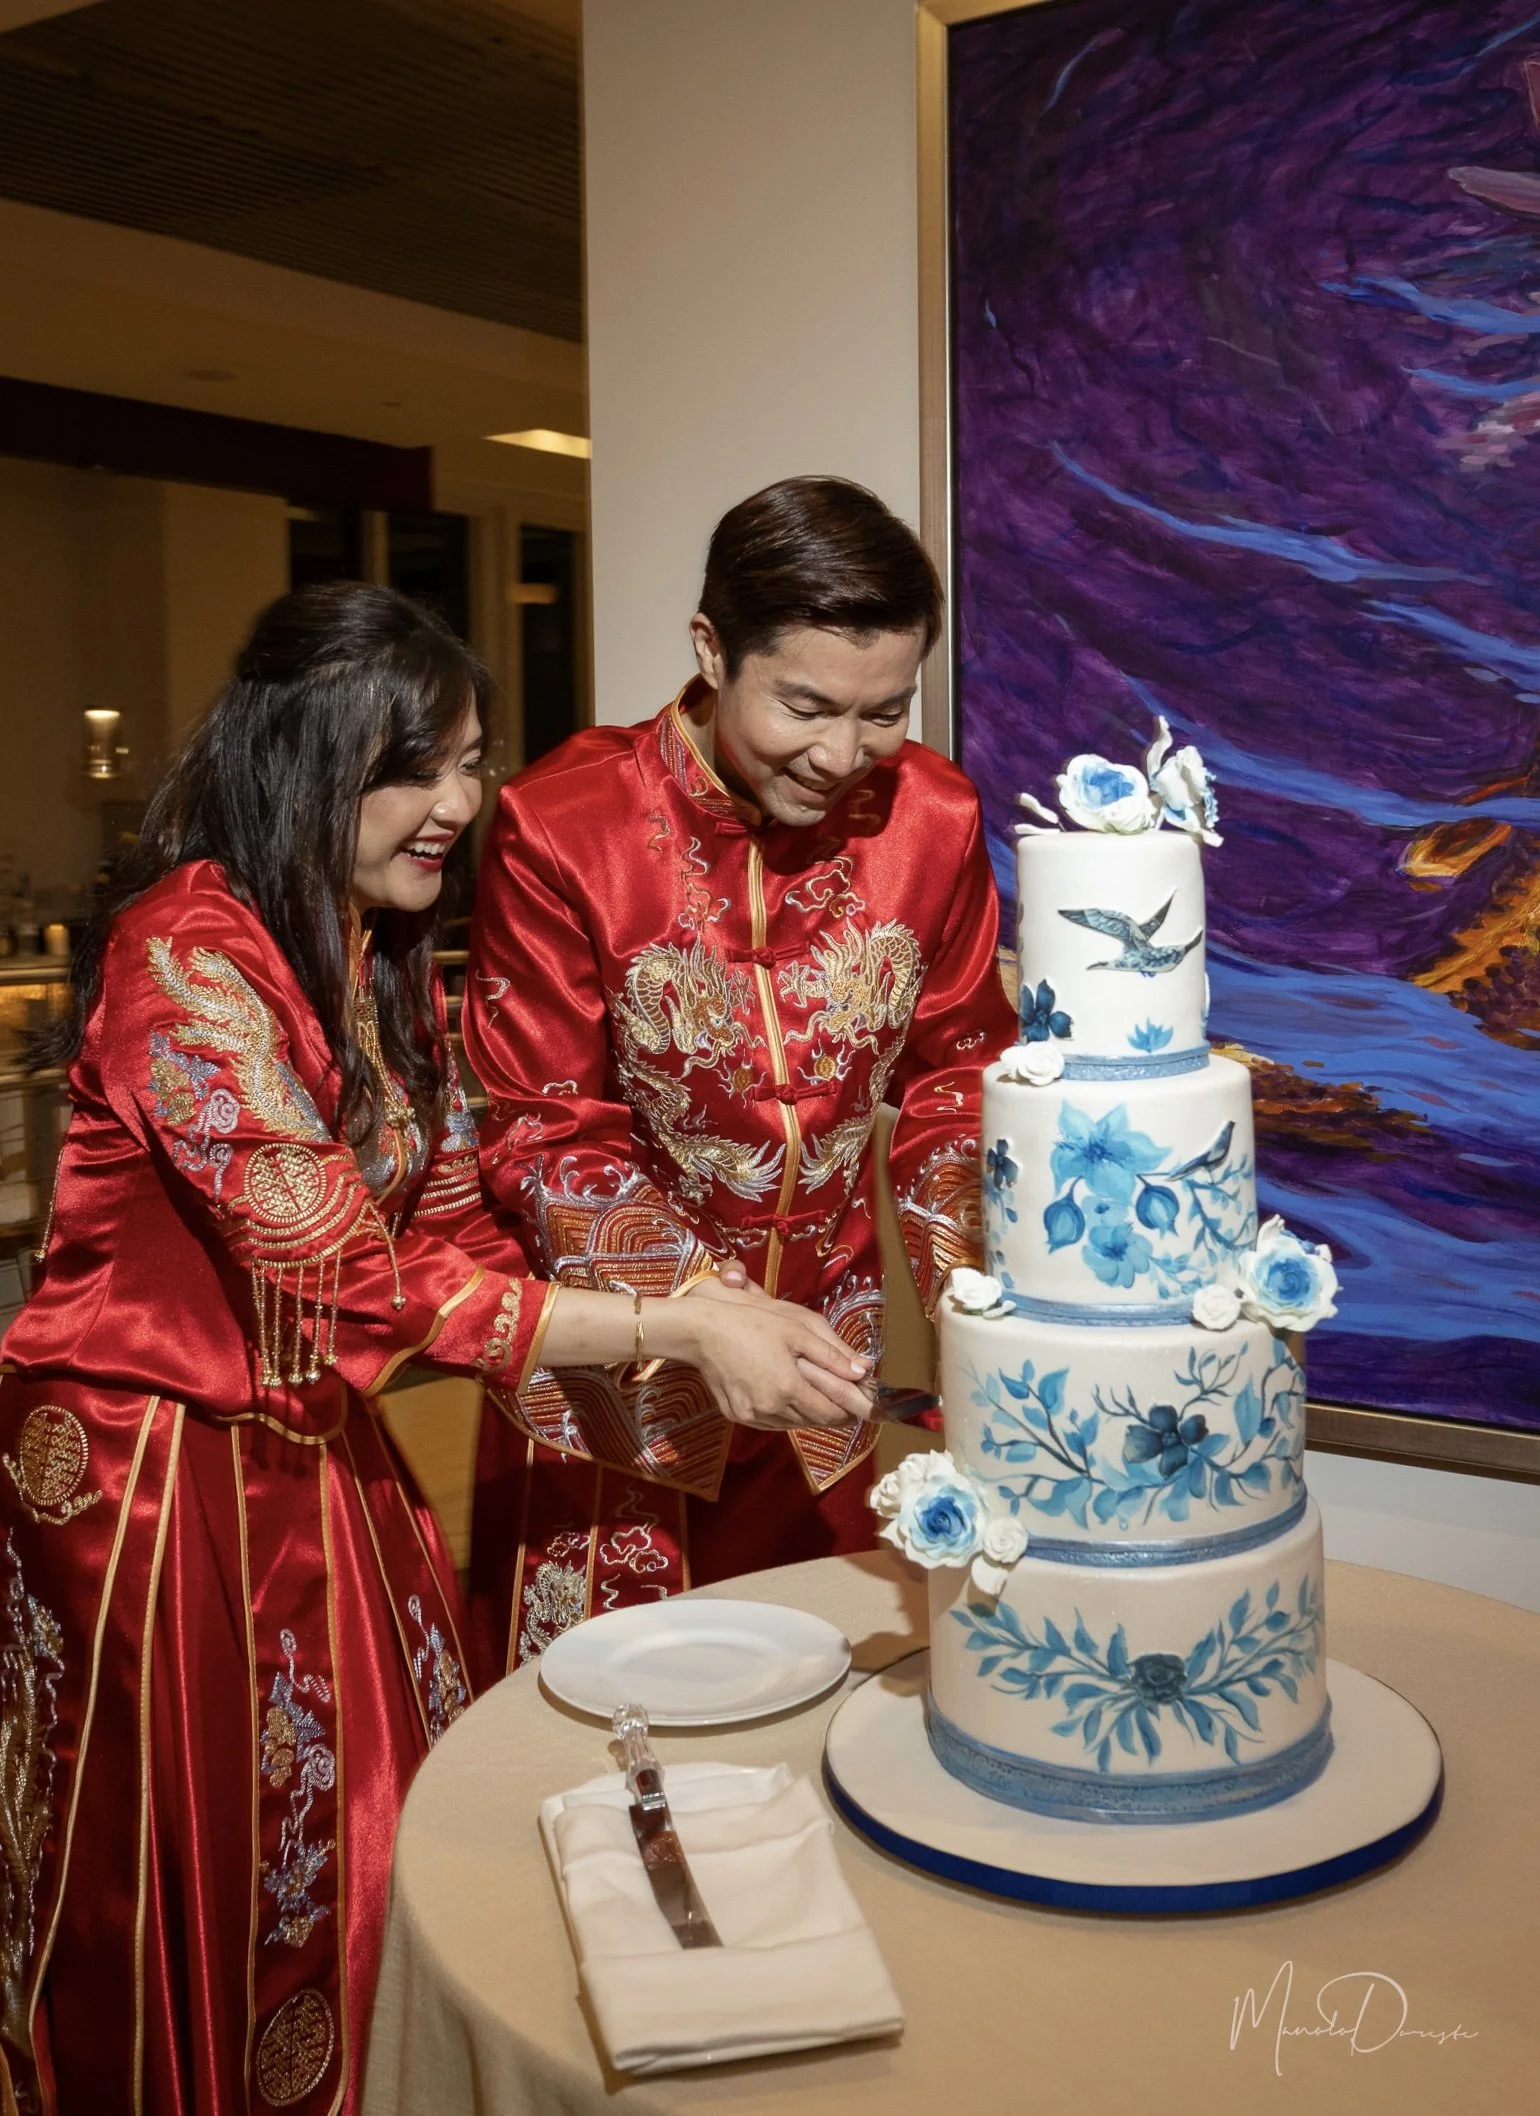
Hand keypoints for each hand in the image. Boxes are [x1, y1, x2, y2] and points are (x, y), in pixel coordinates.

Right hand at [674, 1281, 872, 1430]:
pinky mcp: (737, 1416)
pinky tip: (785, 1395)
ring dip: (807, 1413)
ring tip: (812, 1393)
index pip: (830, 1414)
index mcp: (788, 1387)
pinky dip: (783, 1414)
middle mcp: (770, 1408)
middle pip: (813, 1422)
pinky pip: (770, 1422)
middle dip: (830, 1412)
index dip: (849, 1412)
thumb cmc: (752, 1324)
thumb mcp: (798, 1330)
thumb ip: (832, 1354)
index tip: (859, 1406)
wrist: (703, 1331)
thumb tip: (863, 1371)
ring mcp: (751, 1415)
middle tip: (840, 1397)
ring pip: (792, 1425)